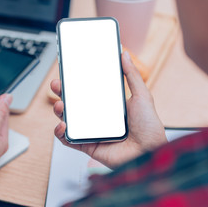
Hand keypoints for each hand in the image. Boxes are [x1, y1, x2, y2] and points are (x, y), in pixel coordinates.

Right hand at [51, 51, 166, 168]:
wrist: (150, 153)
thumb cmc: (149, 128)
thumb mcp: (142, 96)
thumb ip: (132, 75)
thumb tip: (124, 55)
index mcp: (107, 105)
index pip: (86, 91)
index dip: (75, 82)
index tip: (67, 72)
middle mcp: (97, 117)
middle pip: (73, 103)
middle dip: (61, 93)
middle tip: (57, 85)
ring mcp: (90, 131)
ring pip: (67, 119)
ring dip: (59, 111)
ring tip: (61, 106)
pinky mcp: (87, 145)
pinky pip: (68, 139)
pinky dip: (60, 132)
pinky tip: (62, 125)